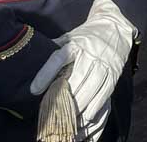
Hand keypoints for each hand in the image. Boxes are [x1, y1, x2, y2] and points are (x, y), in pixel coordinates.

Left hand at [31, 0, 134, 128]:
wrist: (115, 26)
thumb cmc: (86, 35)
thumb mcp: (69, 37)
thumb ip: (54, 49)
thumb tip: (32, 59)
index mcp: (76, 43)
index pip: (59, 58)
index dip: (46, 74)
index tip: (34, 90)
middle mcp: (90, 53)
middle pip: (76, 78)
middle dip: (63, 98)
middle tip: (51, 113)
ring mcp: (103, 64)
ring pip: (90, 88)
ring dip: (78, 106)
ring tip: (67, 120)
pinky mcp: (114, 73)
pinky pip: (104, 93)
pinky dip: (94, 107)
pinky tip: (85, 116)